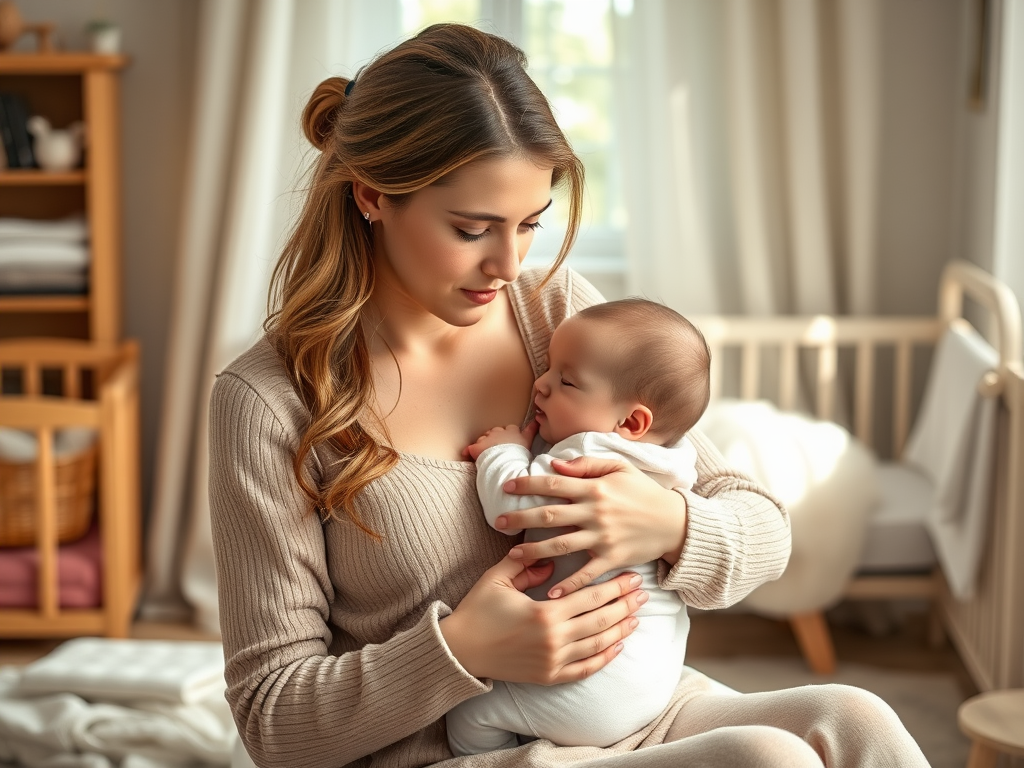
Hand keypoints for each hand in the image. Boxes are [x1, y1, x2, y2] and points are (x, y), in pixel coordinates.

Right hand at [439, 555, 645, 684]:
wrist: (461, 650)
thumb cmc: (478, 610)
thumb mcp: (498, 578)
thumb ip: (525, 564)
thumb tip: (551, 562)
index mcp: (544, 612)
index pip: (590, 596)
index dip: (614, 586)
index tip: (632, 576)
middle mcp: (553, 639)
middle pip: (601, 620)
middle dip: (625, 605)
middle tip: (643, 593)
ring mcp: (553, 661)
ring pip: (597, 645)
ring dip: (620, 630)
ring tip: (636, 617)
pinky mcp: (549, 676)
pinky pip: (584, 669)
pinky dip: (604, 658)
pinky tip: (617, 647)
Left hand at [463, 420, 538, 460]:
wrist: (508, 466)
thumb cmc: (520, 458)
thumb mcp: (529, 444)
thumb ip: (532, 431)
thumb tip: (537, 421)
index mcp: (514, 433)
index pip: (512, 429)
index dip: (510, 433)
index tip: (511, 435)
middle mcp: (501, 433)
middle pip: (497, 431)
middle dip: (496, 438)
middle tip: (497, 450)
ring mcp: (489, 439)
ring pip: (484, 437)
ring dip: (484, 444)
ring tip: (487, 455)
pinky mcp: (478, 447)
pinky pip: (471, 448)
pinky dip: (470, 451)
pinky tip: (467, 454)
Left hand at [497, 457, 687, 597]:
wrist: (674, 522)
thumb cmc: (643, 492)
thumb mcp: (619, 468)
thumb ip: (586, 465)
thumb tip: (555, 465)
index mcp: (595, 488)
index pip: (554, 484)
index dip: (528, 484)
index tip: (507, 486)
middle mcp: (595, 512)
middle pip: (550, 516)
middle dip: (521, 518)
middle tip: (499, 521)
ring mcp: (602, 538)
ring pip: (561, 546)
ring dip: (534, 551)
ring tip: (513, 555)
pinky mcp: (612, 559)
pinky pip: (586, 574)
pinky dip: (568, 585)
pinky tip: (550, 593)